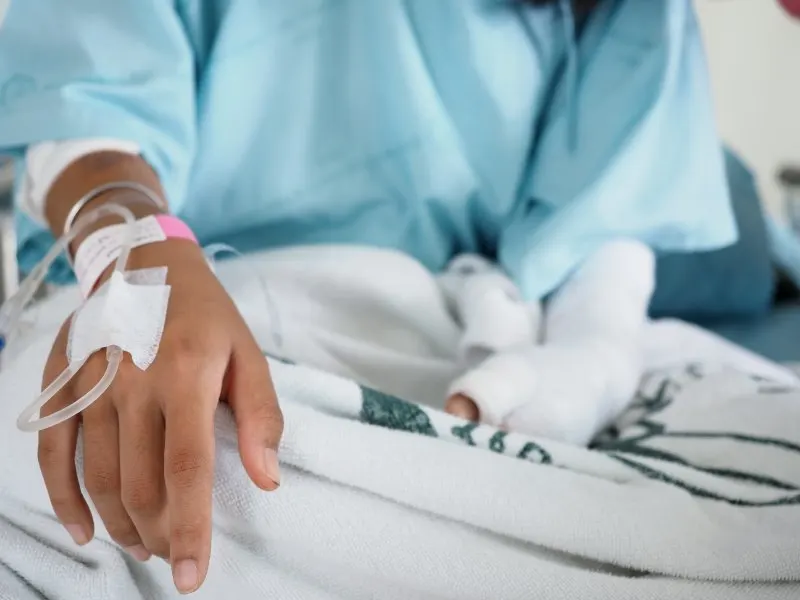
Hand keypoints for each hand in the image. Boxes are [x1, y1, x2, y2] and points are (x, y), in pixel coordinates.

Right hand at [37, 239, 282, 593]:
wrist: (145, 263)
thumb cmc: (207, 315)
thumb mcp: (248, 355)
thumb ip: (261, 417)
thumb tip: (269, 479)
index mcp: (186, 375)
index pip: (187, 469)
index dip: (190, 529)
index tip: (191, 576)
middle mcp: (132, 384)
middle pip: (140, 484)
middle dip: (158, 533)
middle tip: (174, 553)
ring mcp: (90, 385)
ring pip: (99, 479)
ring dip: (121, 524)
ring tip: (145, 544)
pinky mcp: (62, 385)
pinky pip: (54, 454)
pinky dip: (65, 500)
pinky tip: (86, 531)